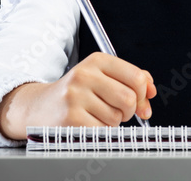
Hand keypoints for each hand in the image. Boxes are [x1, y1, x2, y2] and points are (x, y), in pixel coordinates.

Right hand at [0, 52, 155, 139]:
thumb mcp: (101, 76)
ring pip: (116, 117)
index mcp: (97, 60)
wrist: (39, 106)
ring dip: (113, 121)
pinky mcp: (70, 118)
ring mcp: (76, 96)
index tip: (142, 100)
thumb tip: (152, 91)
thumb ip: (130, 78)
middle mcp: (85, 75)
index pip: (136, 77)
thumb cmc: (76, 92)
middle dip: (130, 110)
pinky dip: (101, 131)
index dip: (144, 93)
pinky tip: (89, 123)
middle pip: (129, 98)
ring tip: (97, 114)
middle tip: (120, 111)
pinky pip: (103, 130)